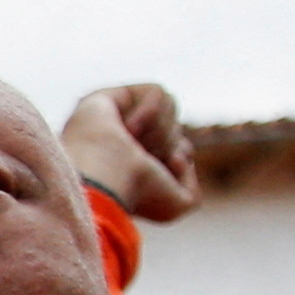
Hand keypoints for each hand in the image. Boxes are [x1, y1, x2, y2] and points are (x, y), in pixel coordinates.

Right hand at [60, 84, 199, 221]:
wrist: (106, 181)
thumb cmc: (137, 195)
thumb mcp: (179, 203)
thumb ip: (190, 185)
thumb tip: (177, 155)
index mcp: (132, 167)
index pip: (178, 146)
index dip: (180, 154)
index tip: (167, 167)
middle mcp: (119, 143)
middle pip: (173, 126)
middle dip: (168, 142)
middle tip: (145, 158)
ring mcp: (110, 120)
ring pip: (168, 107)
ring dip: (161, 128)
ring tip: (134, 143)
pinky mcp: (104, 98)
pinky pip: (156, 92)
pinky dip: (153, 111)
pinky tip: (130, 129)